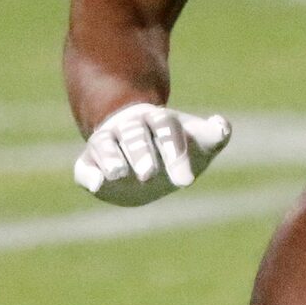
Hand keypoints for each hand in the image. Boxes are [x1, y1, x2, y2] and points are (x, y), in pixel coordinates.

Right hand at [73, 102, 231, 205]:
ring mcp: (107, 143)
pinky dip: (88, 174)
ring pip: (105, 145)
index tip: (186, 181)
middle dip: (141, 153)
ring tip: (118, 174)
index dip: (176, 152)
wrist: (144, 154)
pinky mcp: (89, 163)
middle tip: (150, 174)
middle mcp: (130, 127)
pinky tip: (96, 185)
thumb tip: (221, 126)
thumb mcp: (199, 141)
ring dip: (111, 159)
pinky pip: (83, 166)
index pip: (167, 128)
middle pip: (135, 134)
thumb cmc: (177, 146)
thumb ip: (216, 134)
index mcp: (159, 120)